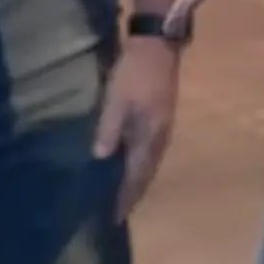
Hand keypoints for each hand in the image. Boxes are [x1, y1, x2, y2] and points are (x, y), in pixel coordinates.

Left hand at [91, 35, 179, 218]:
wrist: (157, 45)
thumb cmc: (135, 74)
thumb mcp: (117, 100)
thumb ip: (109, 129)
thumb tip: (100, 158)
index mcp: (150, 137)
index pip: (136, 177)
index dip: (126, 197)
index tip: (114, 218)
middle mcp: (159, 138)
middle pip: (146, 174)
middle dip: (132, 193)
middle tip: (116, 210)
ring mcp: (162, 127)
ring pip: (149, 162)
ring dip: (136, 179)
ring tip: (121, 192)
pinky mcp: (159, 116)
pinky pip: (149, 150)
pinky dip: (138, 163)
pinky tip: (128, 160)